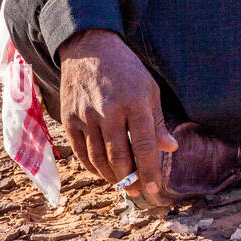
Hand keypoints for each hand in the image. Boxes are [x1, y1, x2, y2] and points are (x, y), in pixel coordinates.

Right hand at [57, 29, 176, 203]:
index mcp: (135, 103)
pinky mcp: (69, 118)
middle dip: (131, 180)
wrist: (89, 49)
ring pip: (98, 158)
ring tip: (124, 185)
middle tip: (139, 192)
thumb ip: (158, 122)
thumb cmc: (126, 69)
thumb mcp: (150, 89)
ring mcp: (86, 116)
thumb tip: (170, 148)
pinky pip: (80, 151)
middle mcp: (109, 112)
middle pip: (119, 157)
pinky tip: (103, 172)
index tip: (156, 189)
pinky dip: (92, 166)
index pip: (144, 146)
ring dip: (111, 177)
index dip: (150, 171)